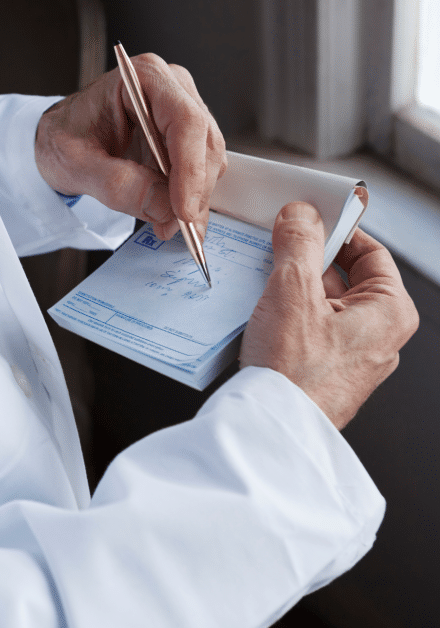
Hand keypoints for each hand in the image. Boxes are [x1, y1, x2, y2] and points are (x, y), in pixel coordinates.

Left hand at [34, 53, 226, 239]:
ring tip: (168, 225)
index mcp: (141, 78)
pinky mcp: (184, 137)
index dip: (190, 169)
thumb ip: (116, 184)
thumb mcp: (75, 164)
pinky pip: (199, 169)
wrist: (60, 138)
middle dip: (194, 190)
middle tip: (174, 227)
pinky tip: (171, 216)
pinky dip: (189, 197)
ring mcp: (181, 110)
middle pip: (204, 141)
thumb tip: (162, 207)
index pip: (184, 121)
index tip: (182, 210)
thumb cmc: (62, 137)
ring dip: (194, 197)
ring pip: (208, 159)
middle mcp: (170, 88)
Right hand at [240, 202, 418, 428]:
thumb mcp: (293, 291)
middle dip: (305, 261)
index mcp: (390, 312)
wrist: (272, 431)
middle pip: (342, 278)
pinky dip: (283, 316)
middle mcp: (378, 336)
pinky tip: (256, 312)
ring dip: (289, 289)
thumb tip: (301, 215)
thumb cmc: (296, 375)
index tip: (306, 219)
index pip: (370, 252)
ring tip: (259, 282)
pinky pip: (306, 330)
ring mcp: (351, 357)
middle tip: (273, 249)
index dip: (337, 231)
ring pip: (320, 305)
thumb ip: (299, 243)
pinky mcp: (323, 372)